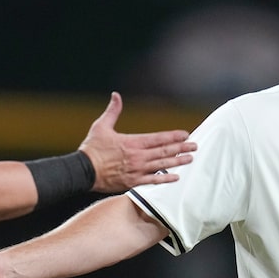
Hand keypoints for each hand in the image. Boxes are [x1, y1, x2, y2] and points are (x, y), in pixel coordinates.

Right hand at [79, 92, 196, 192]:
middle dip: (181, 148)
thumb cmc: (92, 149)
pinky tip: (176, 177)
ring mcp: (137, 170)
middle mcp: (138, 156)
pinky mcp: (132, 182)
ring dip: (178, 162)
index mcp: (132, 142)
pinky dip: (165, 179)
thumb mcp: (101, 126)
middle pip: (164, 152)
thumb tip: (116, 95)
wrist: (83, 171)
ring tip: (189, 159)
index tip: (186, 135)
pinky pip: (153, 181)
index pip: (159, 138)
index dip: (174, 136)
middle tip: (194, 146)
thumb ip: (112, 111)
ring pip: (162, 166)